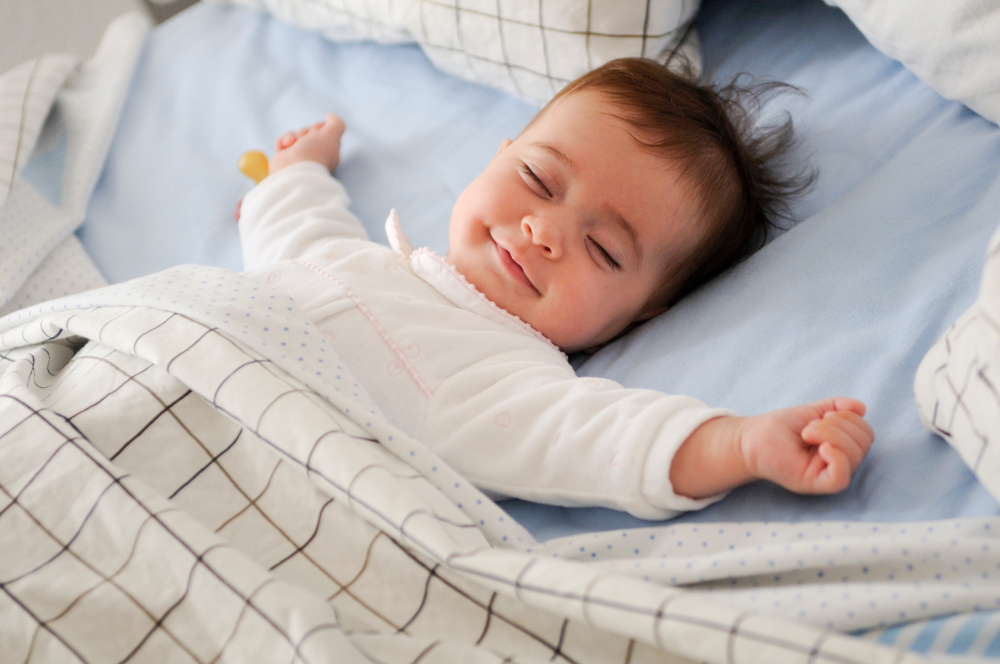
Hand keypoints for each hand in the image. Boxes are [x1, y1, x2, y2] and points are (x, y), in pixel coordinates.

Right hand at [269, 112, 344, 173]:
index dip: (318, 127)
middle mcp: (314, 153)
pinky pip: (282, 142)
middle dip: (304, 132)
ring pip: (294, 134)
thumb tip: (330, 115)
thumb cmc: (314, 153)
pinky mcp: (285, 158)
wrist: (294, 170)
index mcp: (327, 150)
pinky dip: (282, 142)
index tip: (317, 134)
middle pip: (308, 131)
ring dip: (292, 136)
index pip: (322, 130)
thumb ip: (336, 123)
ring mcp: (299, 156)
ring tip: (292, 145)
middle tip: (305, 142)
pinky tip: (284, 148)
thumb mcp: (332, 135)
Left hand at [739, 397, 872, 493]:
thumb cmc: (780, 428)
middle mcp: (839, 462)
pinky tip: (822, 447)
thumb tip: (861, 407)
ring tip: (807, 433)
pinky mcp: (815, 483)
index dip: (850, 418)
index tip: (823, 415)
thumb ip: (837, 407)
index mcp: (842, 447)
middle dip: (839, 425)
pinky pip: (841, 478)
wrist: (752, 438)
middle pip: (863, 444)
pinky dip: (837, 458)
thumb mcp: (813, 411)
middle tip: (810, 426)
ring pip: (854, 457)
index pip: (866, 434)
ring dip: (831, 434)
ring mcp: (827, 474)